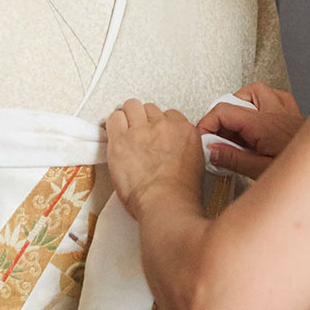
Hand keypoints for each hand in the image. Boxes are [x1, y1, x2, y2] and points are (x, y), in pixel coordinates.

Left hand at [105, 99, 203, 219]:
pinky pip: (114, 118)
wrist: (164, 203)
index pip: (171, 115)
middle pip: (150, 109)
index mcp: (185, 132)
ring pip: (132, 106)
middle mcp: (164, 126)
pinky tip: (115, 135)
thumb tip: (174, 150)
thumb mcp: (195, 166)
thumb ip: (183, 149)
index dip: (161, 126)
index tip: (156, 135)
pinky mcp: (121, 139)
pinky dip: (113, 125)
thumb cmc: (179, 194)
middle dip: (144, 120)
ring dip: (128, 117)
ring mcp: (141, 131)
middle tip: (140, 134)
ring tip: (126, 131)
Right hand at [196, 81, 304, 177]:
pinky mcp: (294, 113)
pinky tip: (259, 117)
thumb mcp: (259, 171)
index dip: (207, 123)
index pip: (223, 111)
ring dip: (242, 103)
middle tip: (217, 135)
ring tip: (235, 123)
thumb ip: (232, 158)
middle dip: (222, 115)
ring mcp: (285, 110)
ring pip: (257, 90)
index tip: (203, 137)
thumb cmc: (299, 173)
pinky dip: (263, 102)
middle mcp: (274, 112)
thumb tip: (211, 150)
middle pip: (237, 97)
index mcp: (262, 124)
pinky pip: (276, 95)